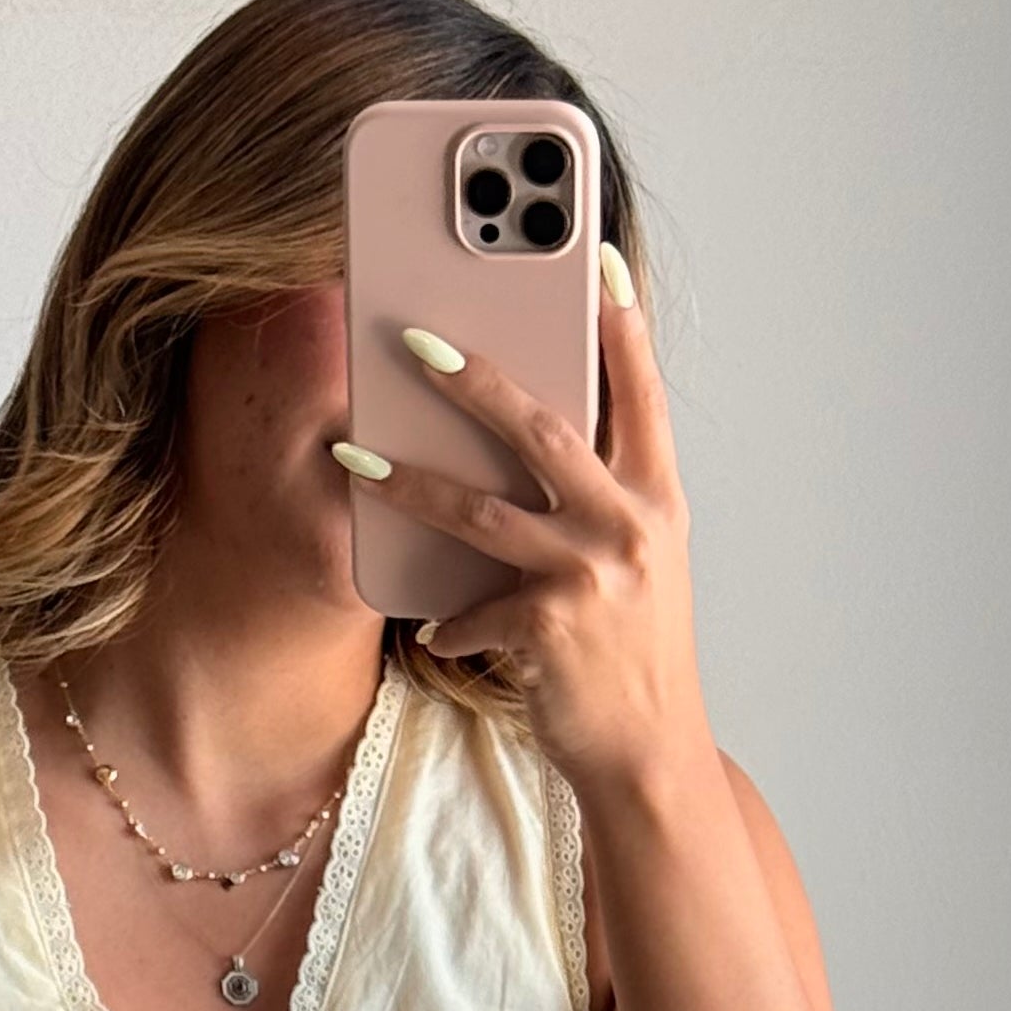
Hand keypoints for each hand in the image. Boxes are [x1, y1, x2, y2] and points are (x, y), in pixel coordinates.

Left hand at [333, 248, 707, 794]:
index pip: (640, 390)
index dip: (619, 321)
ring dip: (409, 481)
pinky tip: (442, 631)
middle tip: (417, 338)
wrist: (648, 753)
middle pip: (541, 426)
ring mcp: (592, 573)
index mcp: (657, 496)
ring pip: (480, 510)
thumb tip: (534, 436)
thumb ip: (599, 499)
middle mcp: (631, 523)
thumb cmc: (631, 654)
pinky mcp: (549, 627)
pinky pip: (472, 608)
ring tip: (353, 455)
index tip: (596, 256)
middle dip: (475, 377)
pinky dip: (452, 621)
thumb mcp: (638, 564)